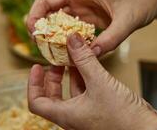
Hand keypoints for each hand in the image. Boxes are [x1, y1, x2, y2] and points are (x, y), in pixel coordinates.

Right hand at [8, 0, 156, 55]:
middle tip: (35, 36)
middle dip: (36, 17)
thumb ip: (111, 38)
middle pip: (47, 1)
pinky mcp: (86, 18)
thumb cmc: (141, 1)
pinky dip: (60, 37)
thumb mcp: (129, 20)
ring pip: (54, 15)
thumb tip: (91, 54)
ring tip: (44, 46)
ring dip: (46, 29)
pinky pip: (66, 27)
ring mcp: (81, 6)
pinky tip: (61, 49)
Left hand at [28, 33, 156, 129]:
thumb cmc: (123, 116)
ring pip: (71, 92)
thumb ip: (84, 59)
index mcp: (66, 115)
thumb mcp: (100, 82)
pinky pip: (85, 92)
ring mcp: (86, 114)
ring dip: (71, 74)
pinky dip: (85, 78)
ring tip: (74, 56)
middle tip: (57, 60)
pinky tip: (90, 64)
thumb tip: (72, 39)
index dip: (33, 84)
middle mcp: (73, 117)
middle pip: (52, 96)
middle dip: (53, 76)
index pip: (36, 102)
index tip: (36, 67)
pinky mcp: (98, 109)